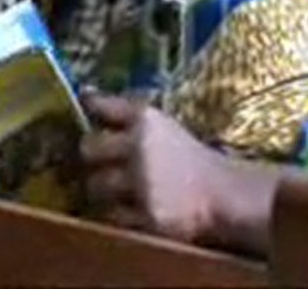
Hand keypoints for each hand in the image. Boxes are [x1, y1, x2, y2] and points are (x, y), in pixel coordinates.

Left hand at [79, 92, 217, 243]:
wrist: (222, 193)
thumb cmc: (185, 155)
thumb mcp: (160, 125)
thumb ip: (122, 112)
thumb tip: (85, 93)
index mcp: (146, 119)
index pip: (103, 106)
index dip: (91, 107)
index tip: (86, 107)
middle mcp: (141, 148)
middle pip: (88, 148)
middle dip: (92, 156)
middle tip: (102, 162)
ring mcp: (143, 183)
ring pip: (95, 185)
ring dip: (102, 188)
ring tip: (120, 188)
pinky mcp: (148, 215)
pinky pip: (112, 215)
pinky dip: (118, 213)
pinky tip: (133, 207)